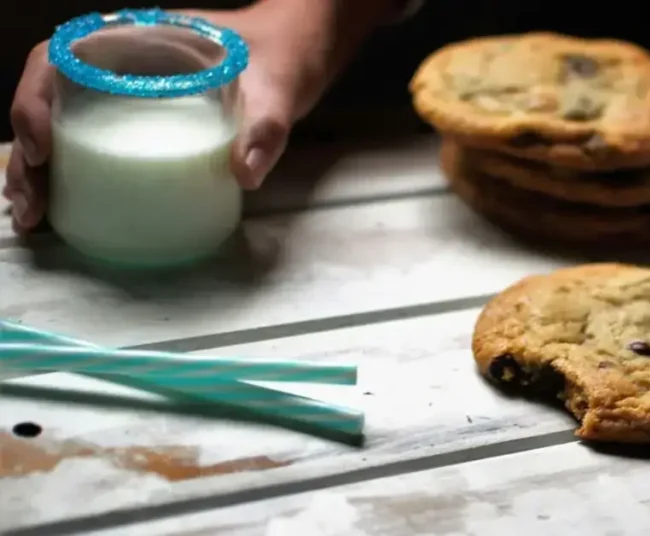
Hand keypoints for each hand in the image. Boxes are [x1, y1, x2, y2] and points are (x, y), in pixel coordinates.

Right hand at [4, 0, 392, 234]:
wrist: (298, 57)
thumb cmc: (282, 59)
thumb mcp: (279, 88)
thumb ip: (267, 126)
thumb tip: (245, 172)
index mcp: (136, 40)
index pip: (57, 60)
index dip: (35, 101)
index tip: (44, 148)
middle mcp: (120, 65)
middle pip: (47, 102)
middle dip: (28, 155)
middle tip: (30, 206)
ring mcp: (127, 95)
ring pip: (61, 127)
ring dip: (38, 172)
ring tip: (35, 218)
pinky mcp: (142, 123)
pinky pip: (91, 144)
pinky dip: (69, 177)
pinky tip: (62, 213)